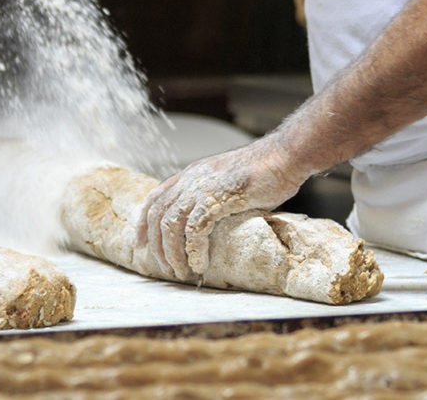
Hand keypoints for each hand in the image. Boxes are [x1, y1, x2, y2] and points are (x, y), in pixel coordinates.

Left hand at [136, 138, 306, 281]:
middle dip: (157, 245)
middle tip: (165, 267)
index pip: (155, 197)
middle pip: (158, 214)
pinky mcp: (217, 198)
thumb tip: (212, 224)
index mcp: (192, 174)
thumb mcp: (228, 182)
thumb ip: (215, 198)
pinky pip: (195, 229)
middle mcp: (191, 179)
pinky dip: (193, 249)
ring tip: (181, 271)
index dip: (144, 222)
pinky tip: (200, 263)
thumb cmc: (265, 171)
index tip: (141, 243)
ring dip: (172, 252)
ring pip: (171, 224)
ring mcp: (202, 187)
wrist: (285, 157)